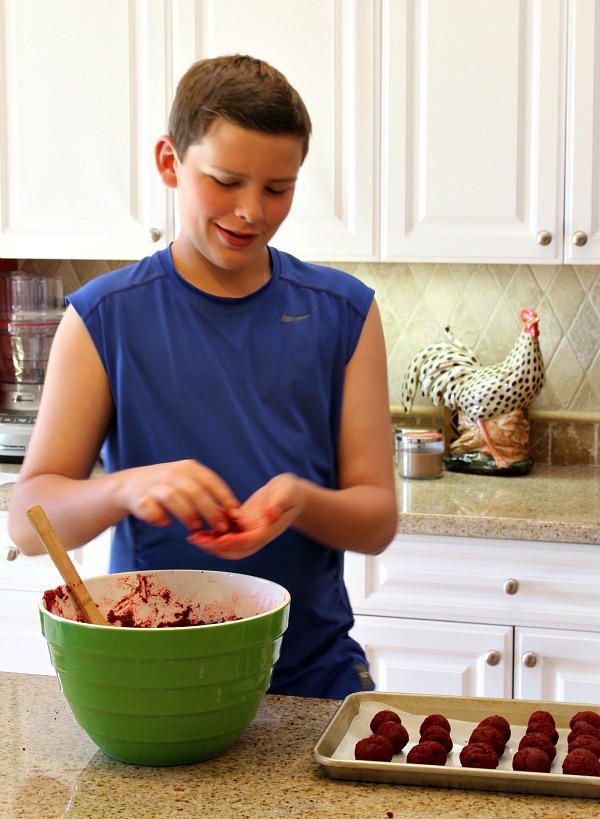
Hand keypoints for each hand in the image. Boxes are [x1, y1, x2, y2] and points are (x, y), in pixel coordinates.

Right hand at [121, 459, 239, 532]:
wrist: (131, 484)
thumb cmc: (168, 486)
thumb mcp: (188, 482)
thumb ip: (207, 495)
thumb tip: (231, 515)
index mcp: (189, 468)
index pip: (212, 481)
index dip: (225, 498)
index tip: (235, 514)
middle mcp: (173, 473)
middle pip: (195, 492)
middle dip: (211, 512)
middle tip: (220, 528)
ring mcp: (156, 484)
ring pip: (174, 498)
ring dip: (187, 515)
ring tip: (196, 528)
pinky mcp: (141, 498)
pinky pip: (152, 509)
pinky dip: (160, 518)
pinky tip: (165, 522)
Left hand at [187, 473, 303, 559]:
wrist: (289, 494)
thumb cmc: (289, 492)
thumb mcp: (286, 492)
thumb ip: (278, 503)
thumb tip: (272, 514)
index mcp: (268, 529)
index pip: (251, 540)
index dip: (235, 542)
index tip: (220, 539)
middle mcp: (257, 535)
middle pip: (236, 549)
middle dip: (217, 547)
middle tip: (199, 540)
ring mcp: (248, 532)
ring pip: (228, 544)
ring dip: (211, 543)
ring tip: (194, 537)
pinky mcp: (241, 525)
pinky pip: (225, 534)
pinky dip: (212, 534)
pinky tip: (199, 528)